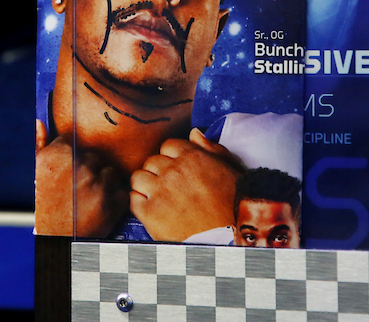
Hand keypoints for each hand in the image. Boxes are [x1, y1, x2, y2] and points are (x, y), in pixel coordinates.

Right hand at [35, 122, 128, 237]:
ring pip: (110, 173)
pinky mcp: (113, 202)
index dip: (76, 161)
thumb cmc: (47, 206)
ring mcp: (97, 183)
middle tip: (79, 191)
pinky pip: (121, 192)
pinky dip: (115, 201)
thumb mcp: (38, 174)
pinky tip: (100, 209)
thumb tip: (40, 122)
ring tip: (89, 201)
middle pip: (96, 158)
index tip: (71, 175)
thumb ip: (40, 145)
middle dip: (91, 172)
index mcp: (58, 154)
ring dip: (104, 185)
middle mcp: (78, 165)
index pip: (78, 145)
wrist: (57, 241)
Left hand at [129, 128, 245, 240]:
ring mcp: (160, 191)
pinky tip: (153, 211)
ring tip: (159, 199)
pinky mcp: (150, 212)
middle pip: (152, 161)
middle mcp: (173, 170)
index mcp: (192, 157)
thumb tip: (193, 132)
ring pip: (138, 177)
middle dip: (159, 173)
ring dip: (146, 186)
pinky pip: (133, 199)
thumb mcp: (230, 169)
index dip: (172, 159)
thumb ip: (211, 149)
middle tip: (169, 189)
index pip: (167, 146)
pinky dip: (140, 203)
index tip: (177, 172)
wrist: (233, 237)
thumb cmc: (235, 204)